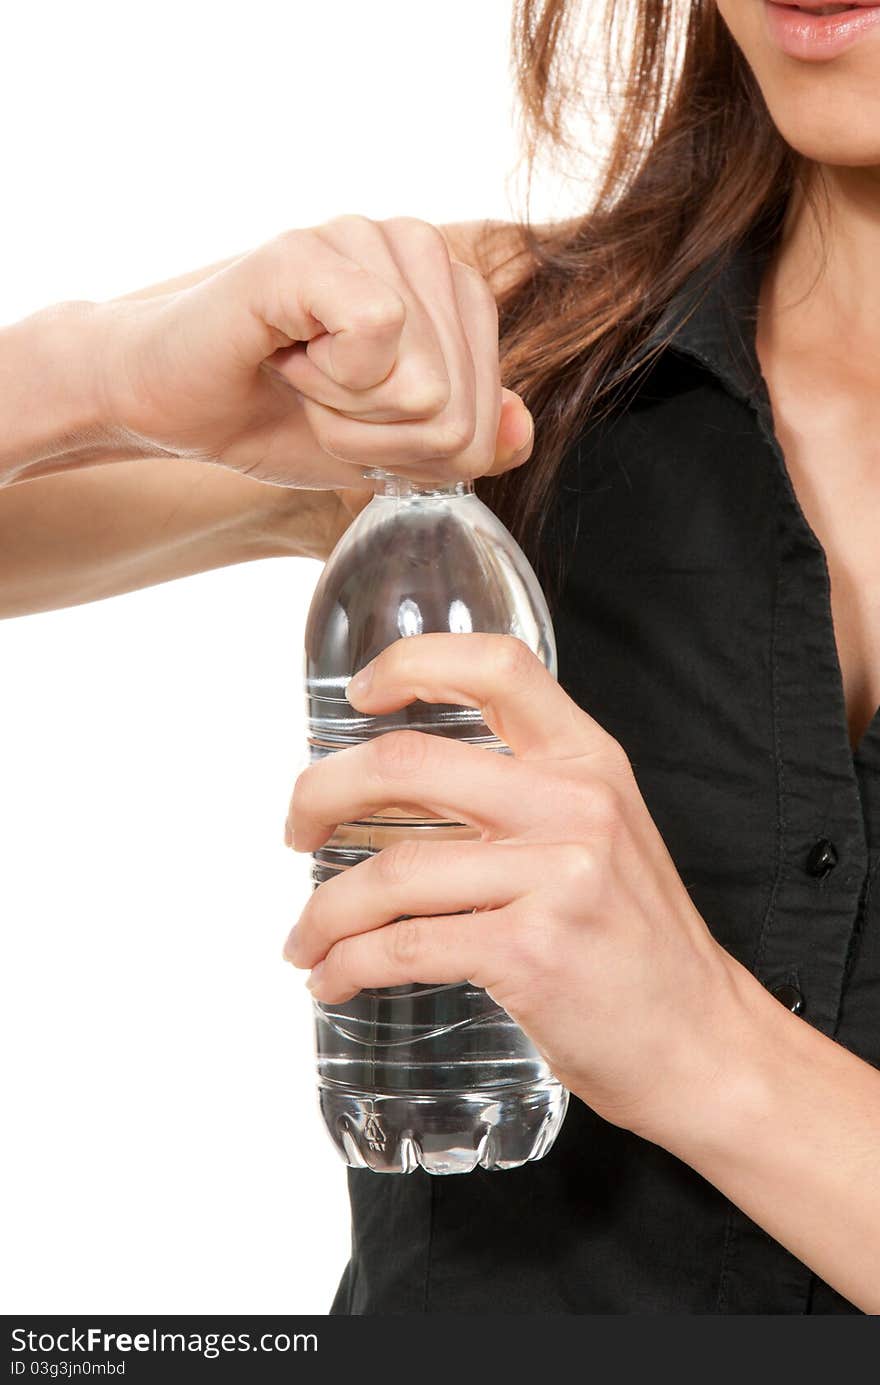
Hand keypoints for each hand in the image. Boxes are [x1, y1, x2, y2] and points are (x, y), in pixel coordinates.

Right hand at [90, 215, 534, 490]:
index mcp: (448, 290)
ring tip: (298, 376)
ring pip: (423, 382)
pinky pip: (376, 335)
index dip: (415, 453)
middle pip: (460, 407)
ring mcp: (362, 238)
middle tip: (318, 402)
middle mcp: (417, 247)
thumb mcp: (388, 452)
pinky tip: (284, 355)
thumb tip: (522, 428)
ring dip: (347, 414)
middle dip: (381, 439)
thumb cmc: (277, 417)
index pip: (486, 413)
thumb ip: (463, 445)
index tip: (354, 422)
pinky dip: (328, 380)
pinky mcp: (307, 251)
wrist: (173, 406)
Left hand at [283, 632, 755, 1144]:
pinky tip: (335, 977)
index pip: (498, 666)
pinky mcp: (532, 950)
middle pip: (407, 762)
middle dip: (320, 793)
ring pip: (391, 872)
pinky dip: (348, 963)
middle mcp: (575, 804)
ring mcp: (557, 876)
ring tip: (306, 939)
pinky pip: (403, 945)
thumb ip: (526, 798)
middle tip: (297, 828)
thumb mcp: (603, 837)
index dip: (413, 662)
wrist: (703, 1043)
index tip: (358, 694)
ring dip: (325, 911)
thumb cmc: (640, 946)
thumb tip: (402, 790)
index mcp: (590, 761)